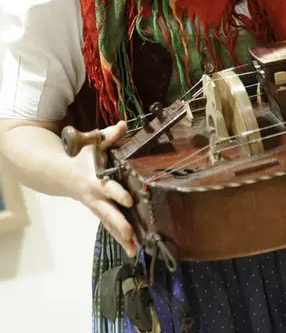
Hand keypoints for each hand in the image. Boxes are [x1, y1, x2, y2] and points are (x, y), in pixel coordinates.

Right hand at [69, 120, 135, 256]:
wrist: (61, 173)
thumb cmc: (81, 155)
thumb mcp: (93, 142)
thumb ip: (109, 136)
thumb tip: (123, 125)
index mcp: (96, 178)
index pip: (108, 187)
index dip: (118, 193)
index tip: (129, 200)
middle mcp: (96, 196)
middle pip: (108, 212)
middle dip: (119, 223)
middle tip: (131, 234)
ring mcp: (96, 207)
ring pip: (109, 224)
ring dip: (121, 237)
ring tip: (134, 251)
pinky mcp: (99, 212)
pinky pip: (109, 227)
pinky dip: (119, 238)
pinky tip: (131, 250)